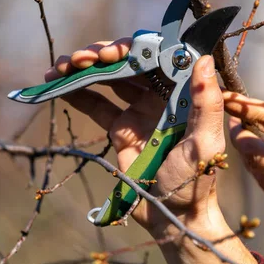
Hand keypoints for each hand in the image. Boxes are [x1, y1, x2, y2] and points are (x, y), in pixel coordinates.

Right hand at [47, 40, 257, 263]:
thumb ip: (206, 103)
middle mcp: (160, 95)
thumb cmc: (195, 181)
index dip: (133, 49)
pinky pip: (96, 104)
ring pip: (109, 79)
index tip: (111, 52)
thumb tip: (202, 58)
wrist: (172, 215)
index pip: (156, 59)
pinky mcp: (120, 128)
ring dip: (84, 68)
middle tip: (80, 58)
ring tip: (60, 67)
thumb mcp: (204, 143)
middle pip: (129, 63)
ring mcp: (138, 110)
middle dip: (102, 55)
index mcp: (182, 92)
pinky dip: (77, 93)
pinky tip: (57, 85)